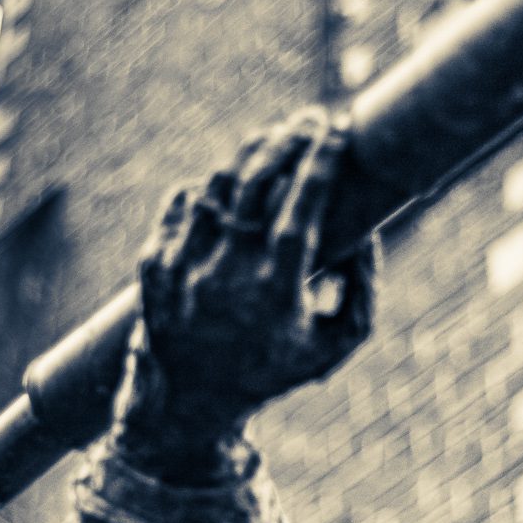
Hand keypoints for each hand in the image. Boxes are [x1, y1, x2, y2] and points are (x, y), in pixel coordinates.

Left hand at [126, 110, 375, 452]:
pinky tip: (229, 184)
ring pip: (217, 187)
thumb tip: (368, 234)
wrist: (189, 402)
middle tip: (308, 120)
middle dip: (286, 140)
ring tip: (273, 142)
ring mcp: (184, 268)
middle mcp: (225, 275)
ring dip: (248, 156)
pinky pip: (182, 205)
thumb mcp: (332, 346)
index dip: (319, 163)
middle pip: (255, 184)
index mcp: (274, 292)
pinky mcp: (155, 265)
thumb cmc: (272, 370)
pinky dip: (208, 187)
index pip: (299, 209)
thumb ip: (362, 293)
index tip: (335, 128)